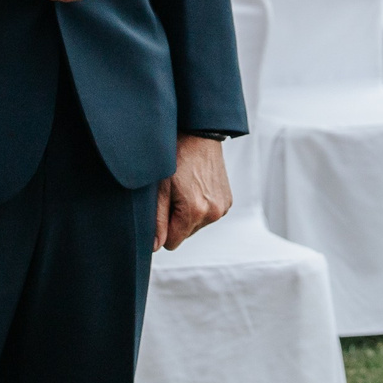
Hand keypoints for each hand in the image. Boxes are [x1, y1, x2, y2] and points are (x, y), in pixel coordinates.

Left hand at [154, 135, 230, 249]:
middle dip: (176, 220)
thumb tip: (155, 247)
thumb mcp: (160, 189)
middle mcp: (213, 213)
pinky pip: (208, 215)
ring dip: (189, 213)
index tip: (163, 207)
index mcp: (194, 212)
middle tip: (174, 194)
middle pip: (185, 234)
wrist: (199, 135)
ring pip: (196, 225)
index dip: (163, 228)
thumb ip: (157, 221)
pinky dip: (201, 206)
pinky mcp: (228, 201)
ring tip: (185, 188)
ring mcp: (223, 208)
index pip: (172, 243)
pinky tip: (196, 187)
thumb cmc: (176, 158)